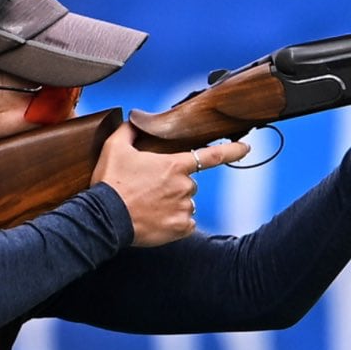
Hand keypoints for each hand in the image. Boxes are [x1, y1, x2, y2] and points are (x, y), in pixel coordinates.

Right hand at [91, 123, 251, 246]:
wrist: (104, 217)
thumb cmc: (110, 183)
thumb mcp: (115, 148)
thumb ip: (129, 131)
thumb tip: (134, 121)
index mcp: (174, 165)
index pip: (212, 156)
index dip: (232, 150)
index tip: (246, 147)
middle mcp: (185, 186)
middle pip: (189, 183)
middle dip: (174, 185)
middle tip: (150, 190)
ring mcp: (185, 208)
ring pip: (187, 203)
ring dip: (173, 204)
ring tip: (149, 206)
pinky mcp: (181, 227)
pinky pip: (185, 223)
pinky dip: (174, 222)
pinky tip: (156, 220)